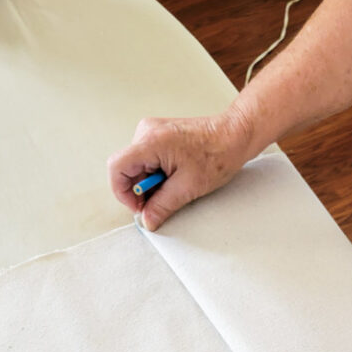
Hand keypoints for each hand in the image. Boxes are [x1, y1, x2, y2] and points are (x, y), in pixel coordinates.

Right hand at [107, 107, 253, 231]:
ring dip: (151, 183)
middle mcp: (146, 132)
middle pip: (127, 169)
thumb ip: (162, 205)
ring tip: (175, 186)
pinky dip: (157, 174)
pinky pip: (147, 160)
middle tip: (162, 201)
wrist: (234, 136)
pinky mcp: (159, 135)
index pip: (116, 168)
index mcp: (150, 142)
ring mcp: (152, 131)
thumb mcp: (187, 188)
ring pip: (137, 166)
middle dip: (142, 190)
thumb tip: (147, 219)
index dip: (123, 193)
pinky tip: (175, 177)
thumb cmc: (217, 155)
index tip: (139, 207)